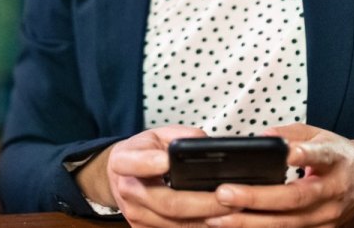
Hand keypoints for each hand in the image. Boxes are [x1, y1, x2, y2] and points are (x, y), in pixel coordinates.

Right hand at [75, 125, 239, 226]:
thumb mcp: (156, 134)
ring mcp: (136, 216)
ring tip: (235, 210)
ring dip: (208, 219)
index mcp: (124, 161)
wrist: (118, 177)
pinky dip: (200, 227)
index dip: (150, 163)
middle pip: (168, 203)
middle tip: (230, 197)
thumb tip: (207, 144)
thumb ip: (180, 135)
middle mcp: (128, 191)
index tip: (167, 160)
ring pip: (176, 224)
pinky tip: (220, 220)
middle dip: (203, 202)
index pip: (135, 163)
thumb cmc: (143, 152)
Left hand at [207, 124, 353, 227]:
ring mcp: (327, 216)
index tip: (286, 154)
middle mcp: (333, 192)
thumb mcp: (321, 135)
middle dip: (256, 197)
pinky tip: (235, 227)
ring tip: (218, 217)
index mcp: (336, 161)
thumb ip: (292, 134)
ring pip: (287, 223)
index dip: (304, 156)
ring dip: (250, 222)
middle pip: (294, 198)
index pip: (321, 157)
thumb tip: (262, 136)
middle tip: (224, 193)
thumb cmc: (341, 158)